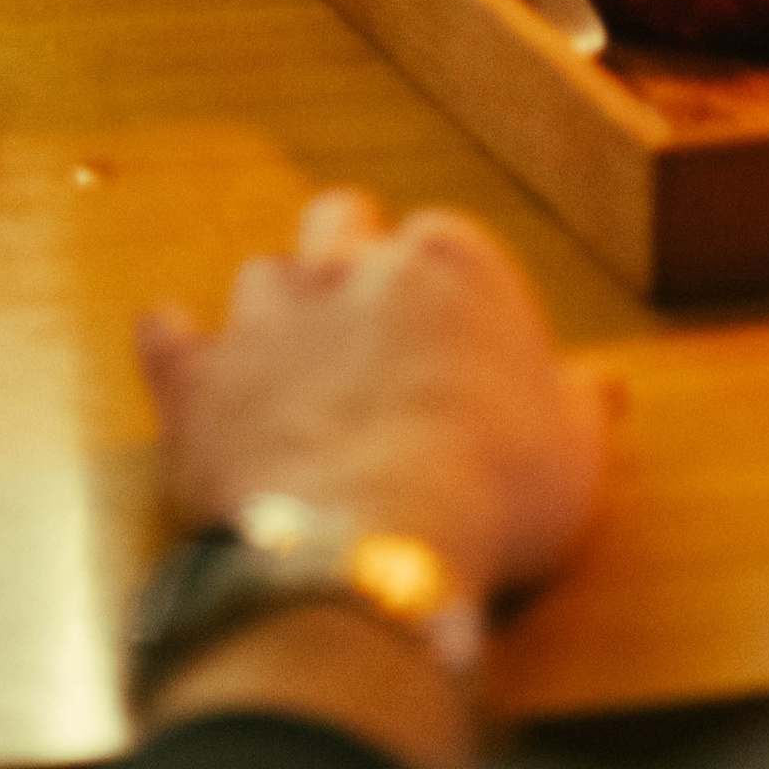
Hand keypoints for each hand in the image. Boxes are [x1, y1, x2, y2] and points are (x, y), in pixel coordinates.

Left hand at [136, 189, 609, 606]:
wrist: (370, 549)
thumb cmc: (487, 495)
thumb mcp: (573, 455)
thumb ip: (582, 405)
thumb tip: (601, 386)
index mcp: (449, 264)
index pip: (444, 240)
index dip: (444, 291)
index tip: (452, 339)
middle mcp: (351, 265)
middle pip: (342, 220)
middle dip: (349, 257)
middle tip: (363, 318)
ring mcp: (266, 315)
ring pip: (261, 274)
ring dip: (274, 314)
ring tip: (291, 366)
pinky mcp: (201, 379)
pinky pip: (168, 336)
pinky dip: (175, 347)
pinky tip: (179, 354)